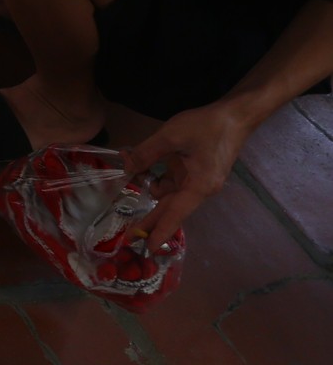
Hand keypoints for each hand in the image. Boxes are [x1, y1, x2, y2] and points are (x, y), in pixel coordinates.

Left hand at [124, 102, 251, 252]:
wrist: (235, 115)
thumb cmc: (205, 126)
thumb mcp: (170, 137)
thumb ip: (147, 154)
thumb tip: (128, 169)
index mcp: (198, 186)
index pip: (174, 214)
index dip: (160, 231)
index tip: (149, 249)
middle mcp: (200, 189)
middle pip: (171, 207)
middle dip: (151, 219)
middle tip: (130, 235)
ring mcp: (199, 180)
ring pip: (170, 192)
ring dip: (151, 186)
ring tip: (130, 174)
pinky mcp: (197, 171)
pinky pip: (174, 180)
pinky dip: (159, 176)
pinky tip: (142, 167)